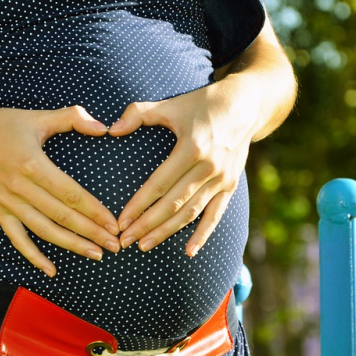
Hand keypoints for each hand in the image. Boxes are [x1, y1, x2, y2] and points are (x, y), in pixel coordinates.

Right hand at [0, 105, 119, 275]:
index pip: (71, 195)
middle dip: (91, 233)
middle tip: (115, 245)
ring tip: (95, 254)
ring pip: (44, 231)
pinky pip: (18, 239)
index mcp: (33, 164)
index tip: (113, 224)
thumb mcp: (38, 117)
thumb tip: (103, 126)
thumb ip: (73, 117)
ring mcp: (7, 203)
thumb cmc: (2, 125)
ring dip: (71, 245)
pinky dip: (34, 257)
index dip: (95, 212)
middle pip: (62, 217)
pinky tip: (52, 270)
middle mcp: (20, 188)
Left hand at [108, 80, 259, 256]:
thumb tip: (111, 129)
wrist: (245, 105)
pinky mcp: (231, 186)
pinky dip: (202, 235)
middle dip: (147, 224)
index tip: (121, 221)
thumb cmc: (202, 104)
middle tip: (125, 240)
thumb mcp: (170, 105)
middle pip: (173, 204)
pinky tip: (188, 252)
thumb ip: (138, 114)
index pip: (159, 184)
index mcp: (192, 148)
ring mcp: (222, 179)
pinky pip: (215, 215)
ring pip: (191, 213)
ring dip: (167, 232)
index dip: (139, 205)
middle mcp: (209, 167)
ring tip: (144, 245)